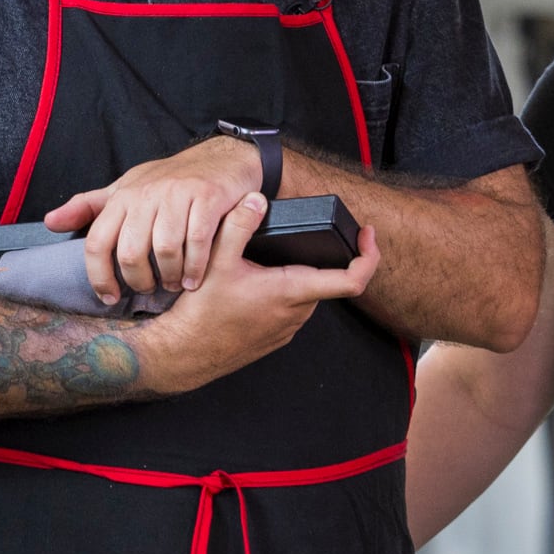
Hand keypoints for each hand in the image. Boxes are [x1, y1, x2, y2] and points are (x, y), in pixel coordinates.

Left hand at [42, 134, 264, 305]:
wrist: (223, 157)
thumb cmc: (170, 181)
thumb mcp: (126, 189)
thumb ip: (89, 208)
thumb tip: (49, 223)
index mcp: (122, 196)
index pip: (97, 242)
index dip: (99, 276)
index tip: (108, 297)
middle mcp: (146, 194)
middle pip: (130, 252)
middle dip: (139, 281)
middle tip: (148, 290)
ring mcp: (178, 195)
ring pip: (165, 250)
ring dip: (170, 277)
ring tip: (174, 285)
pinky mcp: (208, 198)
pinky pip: (198, 242)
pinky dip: (196, 267)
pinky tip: (194, 278)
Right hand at [136, 193, 378, 394]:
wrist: (185, 353)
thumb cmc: (201, 312)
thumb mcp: (216, 260)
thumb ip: (238, 225)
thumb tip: (256, 199)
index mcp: (291, 291)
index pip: (352, 280)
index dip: (369, 256)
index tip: (366, 235)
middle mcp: (296, 313)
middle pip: (326, 280)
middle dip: (320, 257)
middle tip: (301, 236)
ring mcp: (287, 328)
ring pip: (307, 294)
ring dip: (298, 275)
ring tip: (271, 260)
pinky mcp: (275, 337)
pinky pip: (291, 310)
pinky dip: (284, 293)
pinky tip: (257, 284)